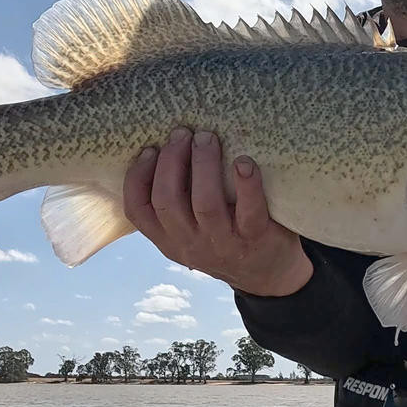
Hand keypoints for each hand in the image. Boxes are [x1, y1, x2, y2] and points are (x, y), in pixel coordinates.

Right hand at [122, 127, 313, 296]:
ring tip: (207, 138)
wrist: (268, 274)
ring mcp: (223, 243)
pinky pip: (249, 210)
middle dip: (171, 162)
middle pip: (168, 202)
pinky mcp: (256, 237)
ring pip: (205, 204)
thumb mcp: (191, 233)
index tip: (148, 150)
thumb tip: (167, 147)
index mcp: (169, 240)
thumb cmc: (226, 237)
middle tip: (182, 133)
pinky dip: (246, 183)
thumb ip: (177, 204)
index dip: (137, 178)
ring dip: (204, 165)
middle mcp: (191, 243)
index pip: (138, 211)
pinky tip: (243, 162)